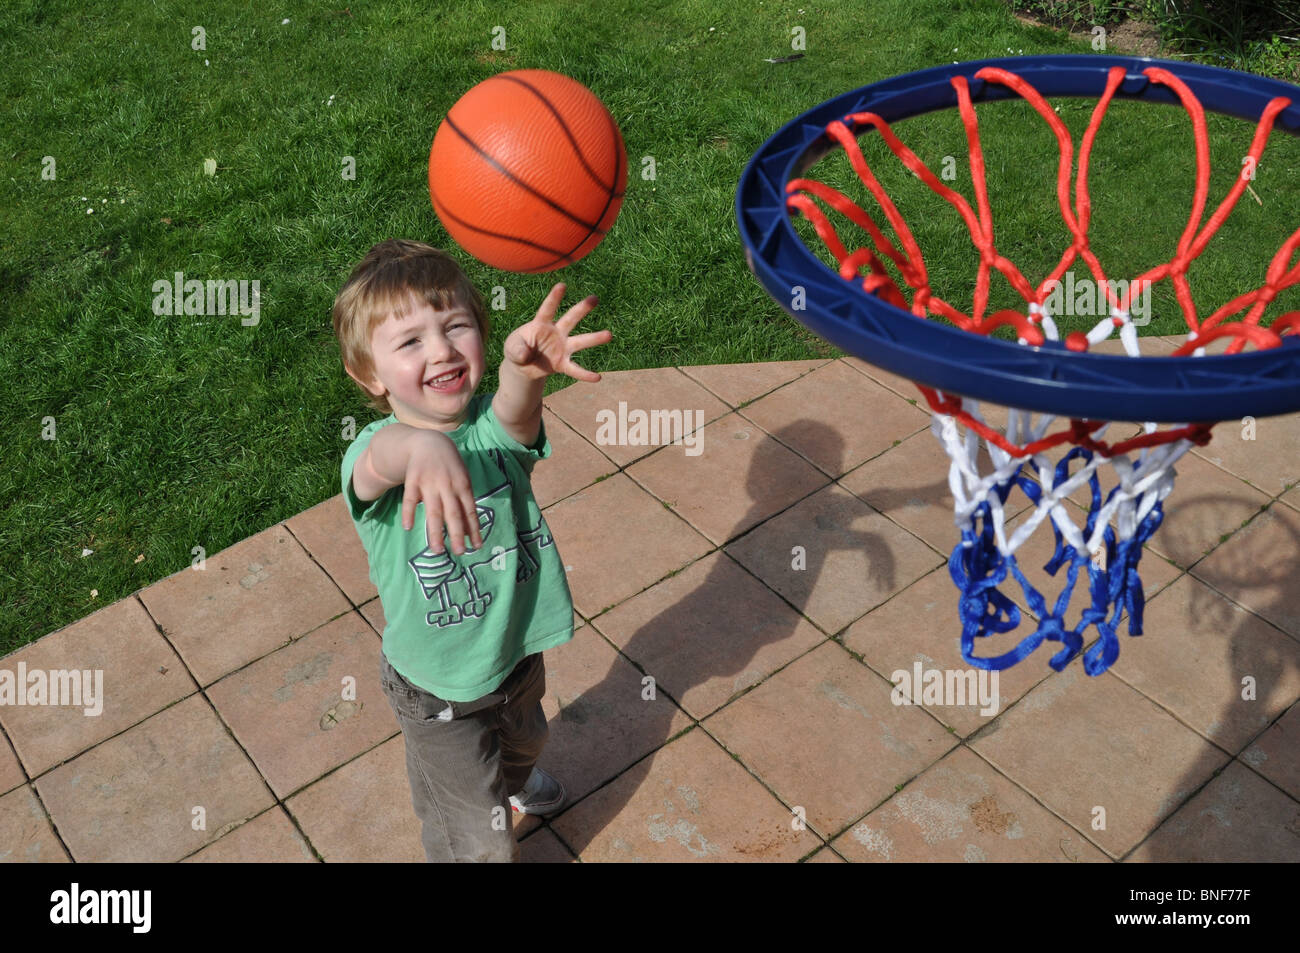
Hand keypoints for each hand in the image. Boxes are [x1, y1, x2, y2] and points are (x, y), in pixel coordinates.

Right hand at [400, 430, 482, 555]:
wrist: (430, 442)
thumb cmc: (450, 467)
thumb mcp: (462, 480)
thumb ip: (465, 503)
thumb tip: (471, 531)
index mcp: (463, 486)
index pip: (470, 511)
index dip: (474, 529)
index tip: (477, 546)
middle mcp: (448, 486)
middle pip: (453, 513)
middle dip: (458, 534)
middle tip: (460, 553)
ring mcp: (430, 483)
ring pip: (433, 511)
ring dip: (435, 531)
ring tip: (437, 550)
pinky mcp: (413, 480)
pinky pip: (410, 499)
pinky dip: (409, 513)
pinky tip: (408, 527)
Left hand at [502, 283, 611, 381]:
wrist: (522, 366)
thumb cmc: (517, 349)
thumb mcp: (511, 348)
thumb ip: (516, 349)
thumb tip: (526, 356)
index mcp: (541, 324)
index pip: (548, 309)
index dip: (554, 298)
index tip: (562, 286)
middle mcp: (556, 333)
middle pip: (570, 319)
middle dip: (582, 309)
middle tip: (594, 298)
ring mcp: (562, 348)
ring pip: (580, 341)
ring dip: (594, 339)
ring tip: (609, 335)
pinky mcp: (562, 364)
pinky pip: (575, 369)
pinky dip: (585, 374)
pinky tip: (597, 378)